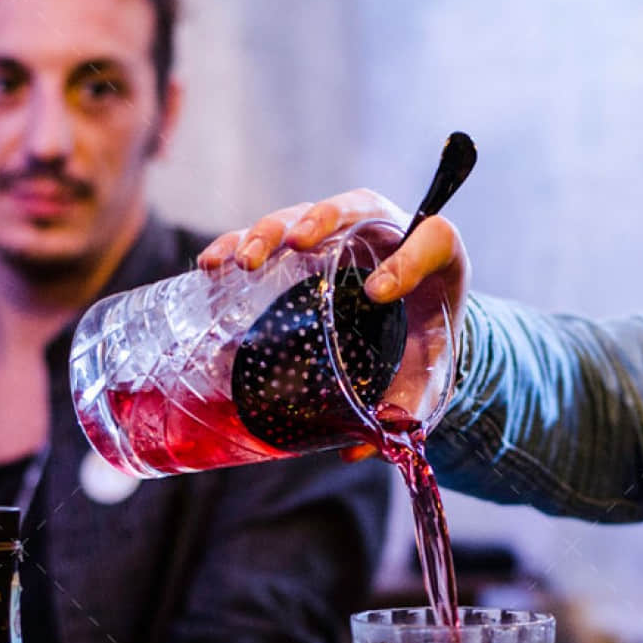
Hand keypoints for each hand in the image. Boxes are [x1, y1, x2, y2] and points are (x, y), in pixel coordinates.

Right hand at [199, 190, 470, 453]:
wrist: (412, 330)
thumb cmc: (424, 343)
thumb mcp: (431, 370)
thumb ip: (413, 401)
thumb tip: (380, 432)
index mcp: (428, 253)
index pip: (430, 241)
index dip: (408, 262)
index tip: (380, 295)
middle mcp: (378, 231)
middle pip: (346, 210)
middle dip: (315, 223)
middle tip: (292, 245)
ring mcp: (334, 237)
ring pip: (296, 219)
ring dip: (265, 234)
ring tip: (243, 262)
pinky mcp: (298, 252)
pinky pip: (265, 241)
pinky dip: (235, 245)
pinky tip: (212, 266)